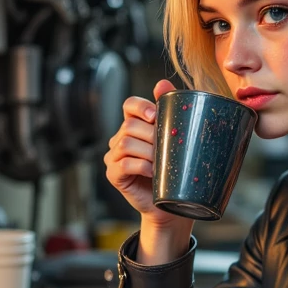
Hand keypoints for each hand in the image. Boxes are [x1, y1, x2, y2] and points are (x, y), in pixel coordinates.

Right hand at [104, 78, 177, 225]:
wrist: (171, 204)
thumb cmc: (174, 171)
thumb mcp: (174, 141)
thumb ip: (170, 113)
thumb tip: (163, 83)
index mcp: (134, 126)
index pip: (129, 105)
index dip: (141, 107)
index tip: (155, 116)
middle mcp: (119, 139)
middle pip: (129, 125)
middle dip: (151, 135)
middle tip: (168, 148)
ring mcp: (113, 157)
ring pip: (126, 143)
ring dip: (148, 151)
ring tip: (162, 162)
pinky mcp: (113, 175)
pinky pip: (124, 164)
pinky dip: (141, 166)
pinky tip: (153, 172)